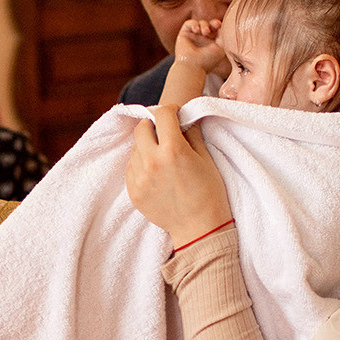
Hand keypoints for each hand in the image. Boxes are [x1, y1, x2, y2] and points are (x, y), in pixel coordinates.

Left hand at [126, 105, 231, 248]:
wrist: (199, 229)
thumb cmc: (209, 194)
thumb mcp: (205, 158)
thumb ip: (191, 134)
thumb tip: (183, 119)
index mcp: (172, 150)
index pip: (162, 115)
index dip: (171, 110)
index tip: (176, 115)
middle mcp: (151, 161)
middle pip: (140, 128)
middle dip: (152, 125)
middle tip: (164, 133)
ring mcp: (139, 178)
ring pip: (134, 148)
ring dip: (146, 145)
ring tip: (161, 156)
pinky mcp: (133, 191)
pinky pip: (131, 167)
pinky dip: (141, 164)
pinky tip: (156, 172)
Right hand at [164, 19, 227, 106]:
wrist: (193, 67)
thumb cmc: (208, 60)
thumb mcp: (221, 47)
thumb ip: (223, 35)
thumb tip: (222, 25)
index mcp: (212, 44)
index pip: (216, 30)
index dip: (218, 25)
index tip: (219, 25)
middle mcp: (202, 40)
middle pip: (209, 25)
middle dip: (212, 23)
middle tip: (214, 26)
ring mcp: (193, 37)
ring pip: (200, 23)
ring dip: (204, 25)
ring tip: (205, 32)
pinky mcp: (184, 35)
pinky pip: (189, 23)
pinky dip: (194, 24)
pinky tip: (197, 30)